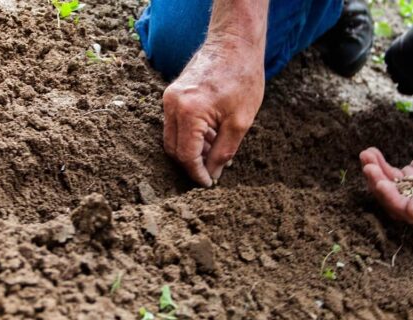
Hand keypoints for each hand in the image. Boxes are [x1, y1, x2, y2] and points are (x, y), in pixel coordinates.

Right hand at [162, 36, 264, 186]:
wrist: (234, 43)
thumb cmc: (242, 77)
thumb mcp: (240, 122)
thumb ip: (223, 152)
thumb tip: (212, 174)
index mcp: (189, 112)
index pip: (186, 155)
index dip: (197, 174)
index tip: (208, 184)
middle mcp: (172, 104)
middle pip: (173, 149)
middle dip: (191, 164)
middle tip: (212, 173)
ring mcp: (169, 98)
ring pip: (172, 137)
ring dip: (191, 150)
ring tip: (216, 152)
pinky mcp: (172, 93)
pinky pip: (175, 123)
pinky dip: (190, 135)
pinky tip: (211, 136)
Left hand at [359, 127, 412, 226]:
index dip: (395, 201)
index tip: (382, 184)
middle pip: (397, 204)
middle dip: (380, 187)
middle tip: (369, 168)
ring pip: (391, 190)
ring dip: (376, 175)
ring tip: (366, 157)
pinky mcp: (412, 177)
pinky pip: (392, 175)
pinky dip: (380, 165)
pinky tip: (370, 153)